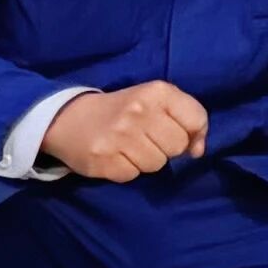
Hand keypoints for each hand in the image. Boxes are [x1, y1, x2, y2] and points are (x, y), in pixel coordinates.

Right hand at [41, 80, 207, 185]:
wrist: (69, 118)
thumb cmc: (123, 109)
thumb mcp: (156, 101)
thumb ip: (186, 119)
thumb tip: (199, 151)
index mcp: (157, 91)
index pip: (196, 119)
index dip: (194, 133)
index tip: (180, 133)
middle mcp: (138, 111)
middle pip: (177, 146)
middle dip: (167, 147)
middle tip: (148, 139)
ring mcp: (118, 136)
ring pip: (156, 164)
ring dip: (147, 160)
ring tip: (130, 147)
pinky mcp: (102, 160)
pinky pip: (132, 176)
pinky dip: (127, 170)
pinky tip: (116, 156)